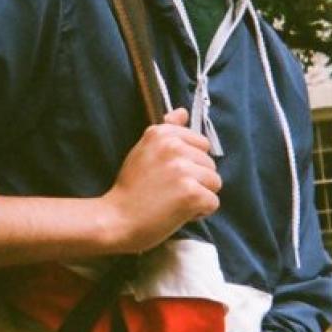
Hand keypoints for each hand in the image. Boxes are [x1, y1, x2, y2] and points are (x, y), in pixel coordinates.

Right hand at [101, 108, 220, 253]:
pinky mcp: (192, 194)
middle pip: (210, 163)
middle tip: (169, 191)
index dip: (190, 162)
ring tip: (174, 202)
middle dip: (196, 179)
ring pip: (214, 182)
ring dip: (199, 196)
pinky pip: (212, 202)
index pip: (201, 143)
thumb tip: (183, 112)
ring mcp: (184, 170)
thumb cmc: (130, 189)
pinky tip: (178, 213)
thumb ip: (166, 130)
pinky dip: (199, 212)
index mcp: (162, 134)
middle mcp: (174, 147)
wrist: (117, 220)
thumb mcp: (143, 151)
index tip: (169, 173)